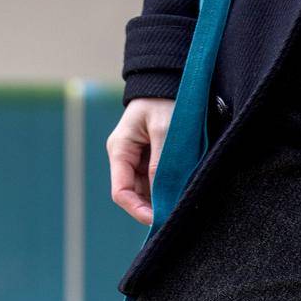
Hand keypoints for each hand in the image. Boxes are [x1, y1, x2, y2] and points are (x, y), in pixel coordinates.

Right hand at [107, 97, 174, 224]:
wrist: (170, 80)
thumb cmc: (165, 99)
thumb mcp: (163, 128)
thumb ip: (160, 162)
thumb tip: (160, 194)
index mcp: (120, 150)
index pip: (121, 192)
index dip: (138, 210)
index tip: (159, 219)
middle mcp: (125, 158)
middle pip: (134, 196)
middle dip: (152, 207)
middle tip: (175, 215)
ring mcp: (138, 160)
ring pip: (147, 192)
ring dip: (162, 200)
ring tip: (180, 204)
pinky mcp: (151, 160)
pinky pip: (157, 183)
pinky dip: (168, 190)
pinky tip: (180, 193)